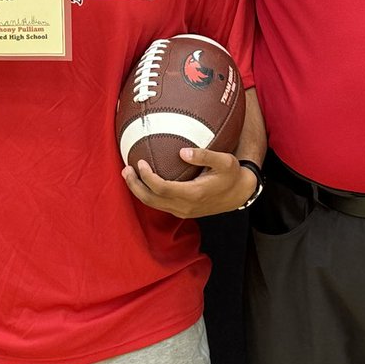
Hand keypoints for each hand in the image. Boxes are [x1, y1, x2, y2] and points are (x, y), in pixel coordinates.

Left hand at [122, 147, 258, 217]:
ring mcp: (182, 211)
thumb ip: (204, 156)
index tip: (140, 162)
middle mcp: (184, 206)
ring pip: (153, 204)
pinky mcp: (182, 211)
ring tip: (129, 174)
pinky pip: (159, 204)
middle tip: (125, 169)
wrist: (240, 194)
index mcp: (193, 194)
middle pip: (151, 199)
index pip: (162, 188)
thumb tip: (182, 152)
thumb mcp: (225, 161)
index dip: (147, 177)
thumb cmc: (232, 174)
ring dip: (139, 190)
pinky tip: (145, 181)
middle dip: (135, 185)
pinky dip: (148, 193)